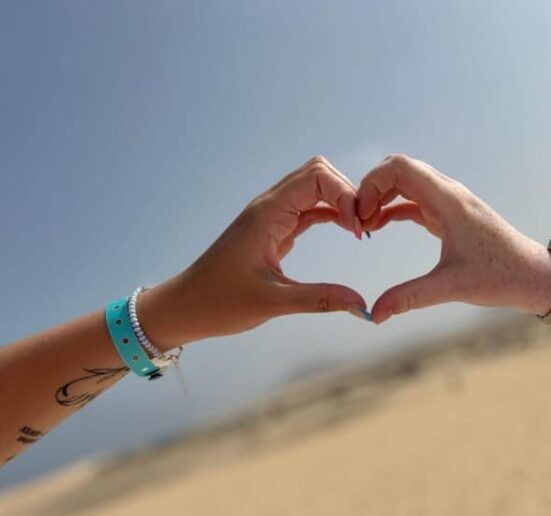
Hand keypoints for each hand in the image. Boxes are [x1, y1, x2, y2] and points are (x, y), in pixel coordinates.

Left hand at [139, 157, 368, 349]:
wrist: (185, 307)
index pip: (316, 177)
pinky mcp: (275, 229)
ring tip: (360, 230)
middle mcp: (269, 207)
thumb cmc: (219, 302)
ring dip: (341, 202)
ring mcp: (272, 216)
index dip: (345, 195)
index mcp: (267, 214)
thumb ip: (319, 299)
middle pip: (319, 173)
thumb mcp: (272, 302)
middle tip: (364, 227)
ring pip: (315, 188)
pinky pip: (309, 208)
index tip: (358, 230)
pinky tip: (346, 232)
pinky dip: (331, 214)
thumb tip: (361, 306)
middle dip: (348, 193)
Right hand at [357, 154, 550, 323]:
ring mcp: (449, 202)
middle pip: (398, 169)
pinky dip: (393, 208)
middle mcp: (449, 193)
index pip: (399, 168)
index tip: (360, 216)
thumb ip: (409, 297)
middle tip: (358, 222)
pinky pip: (414, 200)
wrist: (533, 276)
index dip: (371, 184)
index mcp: (449, 201)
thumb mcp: (451, 287)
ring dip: (381, 197)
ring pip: (405, 182)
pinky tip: (378, 227)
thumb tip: (375, 314)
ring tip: (364, 227)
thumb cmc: (501, 277)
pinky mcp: (450, 214)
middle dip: (371, 189)